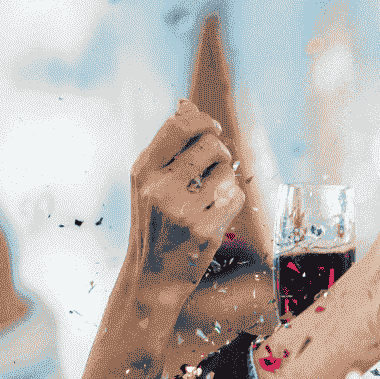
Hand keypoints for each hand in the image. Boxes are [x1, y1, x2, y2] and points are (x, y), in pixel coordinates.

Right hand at [127, 101, 243, 290]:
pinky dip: (231, 201)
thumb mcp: (150, 180)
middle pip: (211, 145)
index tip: (213, 128)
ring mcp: (183, 210)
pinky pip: (236, 197)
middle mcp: (160, 187)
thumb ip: (168, 145)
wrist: (153, 274)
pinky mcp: (206, 230)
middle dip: (220, 152)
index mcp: (143, 170)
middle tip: (213, 167)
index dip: (203, 120)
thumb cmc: (156, 221)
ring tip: (208, 197)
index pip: (178, 126)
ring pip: (227, 172)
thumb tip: (186, 104)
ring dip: (225, 179)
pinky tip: (214, 214)